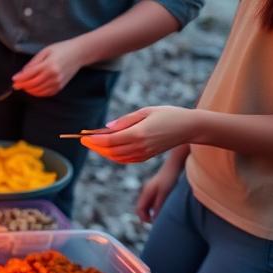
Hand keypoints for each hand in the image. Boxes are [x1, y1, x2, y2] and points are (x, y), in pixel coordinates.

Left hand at [12, 39, 84, 96]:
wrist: (78, 53)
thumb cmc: (61, 49)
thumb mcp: (45, 51)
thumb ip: (33, 63)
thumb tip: (22, 73)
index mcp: (48, 65)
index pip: (29, 75)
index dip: (20, 79)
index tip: (14, 80)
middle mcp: (53, 75)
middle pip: (32, 85)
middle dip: (22, 86)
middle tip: (16, 85)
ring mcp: (57, 83)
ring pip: (38, 91)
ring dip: (29, 90)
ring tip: (24, 86)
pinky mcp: (60, 87)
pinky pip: (45, 93)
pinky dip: (38, 93)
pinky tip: (34, 89)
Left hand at [81, 106, 195, 163]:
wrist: (189, 127)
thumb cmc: (168, 114)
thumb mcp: (146, 111)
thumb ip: (125, 120)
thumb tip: (106, 128)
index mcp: (138, 133)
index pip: (109, 141)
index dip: (94, 140)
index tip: (83, 136)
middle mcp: (139, 146)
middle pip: (109, 151)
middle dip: (95, 147)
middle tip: (84, 140)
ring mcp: (143, 154)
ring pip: (115, 157)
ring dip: (102, 152)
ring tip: (94, 144)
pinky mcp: (145, 157)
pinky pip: (124, 160)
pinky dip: (113, 156)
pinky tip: (108, 150)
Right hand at [135, 163, 180, 222]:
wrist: (174, 165)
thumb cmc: (170, 178)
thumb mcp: (165, 193)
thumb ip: (159, 205)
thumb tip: (155, 219)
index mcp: (146, 193)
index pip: (140, 209)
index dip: (144, 218)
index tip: (152, 223)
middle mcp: (146, 192)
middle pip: (141, 208)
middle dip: (146, 216)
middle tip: (156, 222)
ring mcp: (150, 190)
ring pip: (147, 205)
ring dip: (151, 212)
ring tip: (160, 216)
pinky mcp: (156, 189)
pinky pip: (152, 202)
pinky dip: (155, 207)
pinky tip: (163, 208)